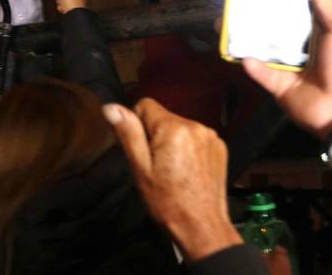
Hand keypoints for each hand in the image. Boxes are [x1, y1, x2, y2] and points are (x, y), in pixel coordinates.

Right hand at [104, 99, 239, 261]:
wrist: (202, 227)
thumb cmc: (169, 203)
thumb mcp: (140, 169)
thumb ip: (128, 133)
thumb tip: (111, 107)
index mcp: (173, 128)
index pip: (146, 105)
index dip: (137, 126)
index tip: (142, 150)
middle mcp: (195, 126)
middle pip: (163, 118)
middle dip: (156, 136)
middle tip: (156, 166)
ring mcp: (210, 136)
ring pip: (179, 128)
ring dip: (173, 142)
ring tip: (173, 171)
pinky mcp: (219, 146)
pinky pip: (195, 137)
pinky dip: (189, 149)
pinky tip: (187, 171)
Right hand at [243, 0, 331, 141]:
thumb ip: (328, 4)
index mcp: (319, 31)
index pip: (297, 9)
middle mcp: (301, 46)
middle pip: (275, 26)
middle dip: (257, 14)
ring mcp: (289, 66)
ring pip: (262, 48)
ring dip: (246, 37)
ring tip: (225, 22)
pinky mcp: (279, 85)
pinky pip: (262, 73)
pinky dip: (252, 65)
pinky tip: (242, 54)